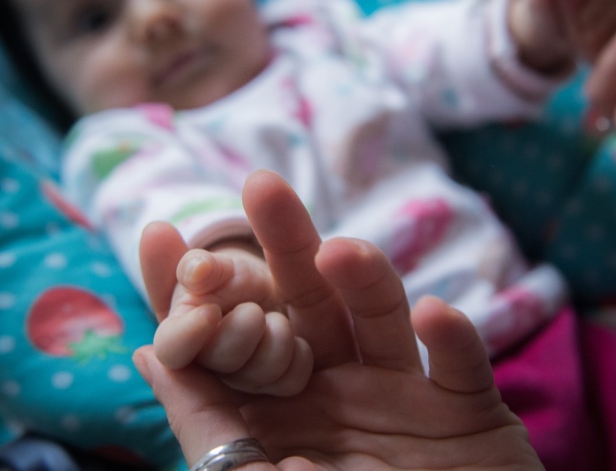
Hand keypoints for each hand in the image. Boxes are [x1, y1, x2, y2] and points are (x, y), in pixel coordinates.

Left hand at [133, 171, 542, 469]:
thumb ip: (206, 429)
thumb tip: (147, 353)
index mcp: (284, 408)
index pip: (240, 333)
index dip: (203, 287)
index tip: (156, 231)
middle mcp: (341, 389)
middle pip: (310, 304)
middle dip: (285, 246)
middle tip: (259, 186)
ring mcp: (405, 396)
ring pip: (384, 319)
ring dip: (367, 280)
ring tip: (340, 252)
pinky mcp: (468, 411)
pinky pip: (463, 367)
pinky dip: (455, 339)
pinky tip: (435, 315)